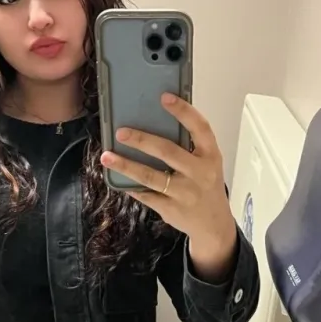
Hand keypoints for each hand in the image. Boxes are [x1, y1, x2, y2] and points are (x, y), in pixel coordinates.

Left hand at [100, 93, 237, 276]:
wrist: (214, 224)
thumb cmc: (207, 185)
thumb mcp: (207, 163)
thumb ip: (190, 146)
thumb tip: (157, 122)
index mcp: (210, 156)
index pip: (200, 128)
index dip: (183, 111)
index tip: (165, 97)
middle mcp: (199, 173)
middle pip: (167, 152)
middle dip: (141, 140)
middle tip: (121, 132)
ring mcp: (184, 193)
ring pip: (150, 176)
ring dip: (126, 165)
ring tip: (107, 157)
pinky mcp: (170, 209)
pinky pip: (145, 195)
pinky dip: (130, 186)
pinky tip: (116, 178)